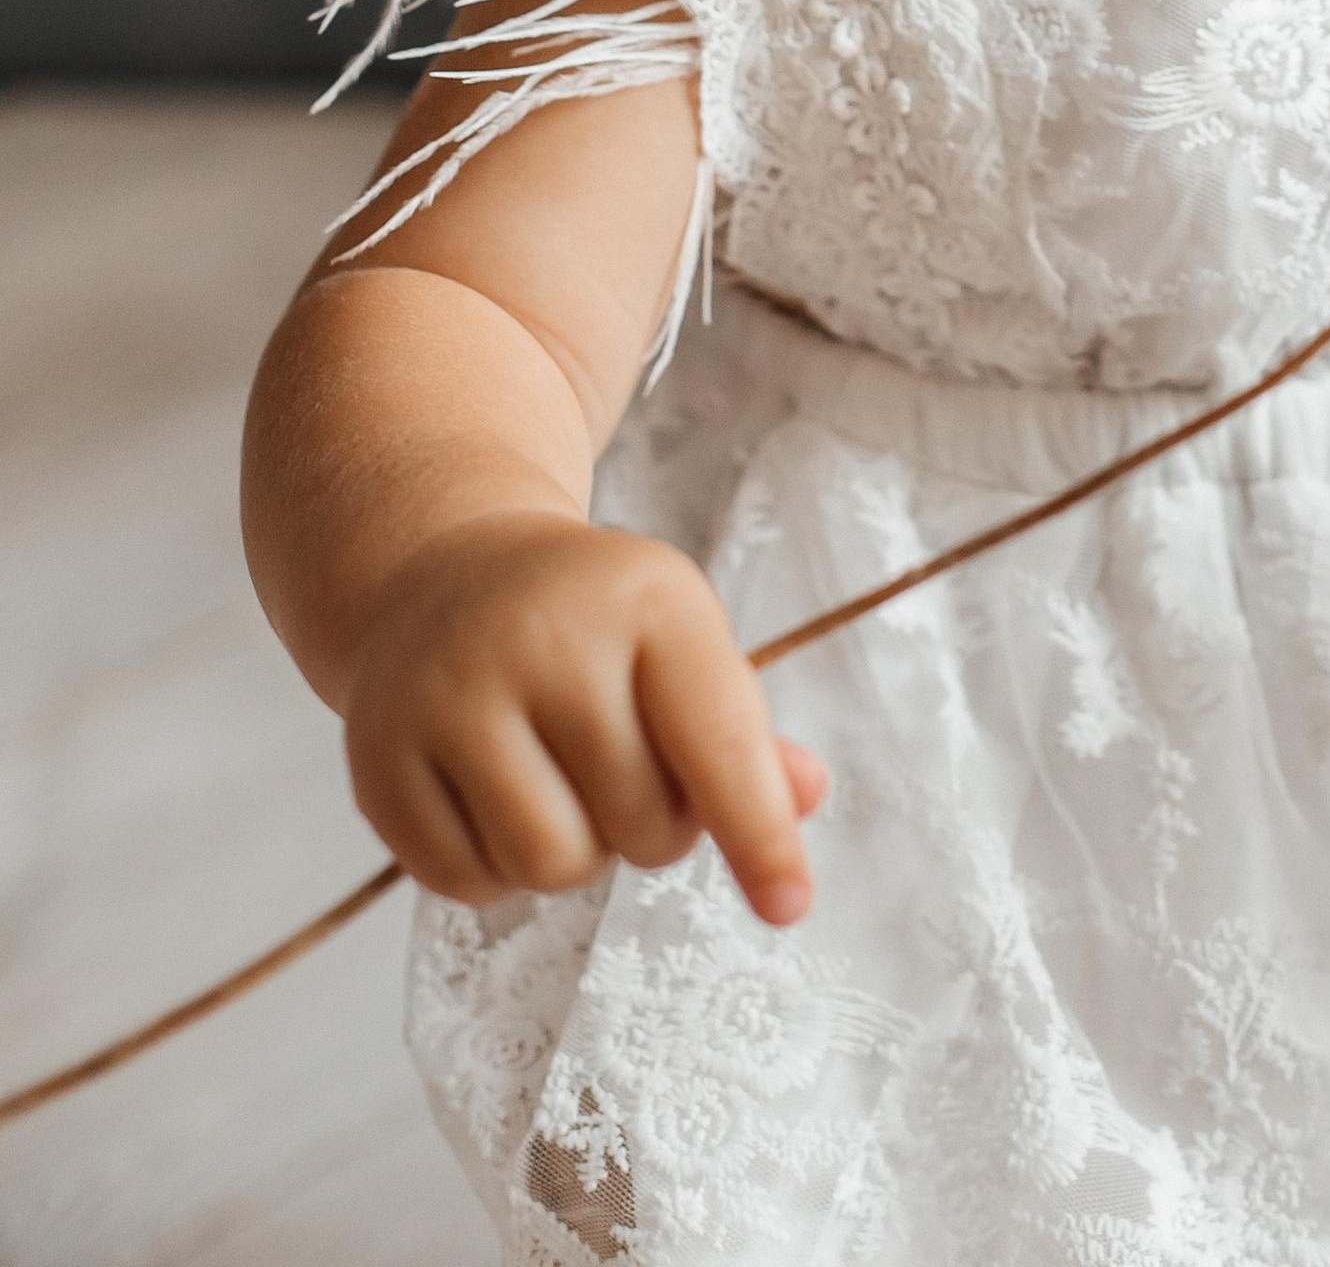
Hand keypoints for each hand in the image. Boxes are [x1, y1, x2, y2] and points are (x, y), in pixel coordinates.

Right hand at [340, 512, 827, 923]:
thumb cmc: (592, 628)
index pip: (719, 740)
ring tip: (562, 785)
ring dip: (574, 856)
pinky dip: (495, 871)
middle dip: (652, 828)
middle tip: (624, 771)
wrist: (444, 572)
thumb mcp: (680, 645)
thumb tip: (804, 796)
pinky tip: (493, 795)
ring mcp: (448, 693)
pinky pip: (466, 885)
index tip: (790, 906)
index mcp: (646, 596)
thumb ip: (744, 734)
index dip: (759, 833)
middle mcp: (542, 635)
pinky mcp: (377, 757)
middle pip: (640, 825)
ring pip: (551, 866)